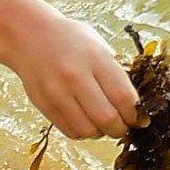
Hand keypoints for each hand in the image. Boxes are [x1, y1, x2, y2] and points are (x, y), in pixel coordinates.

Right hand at [0, 0, 142, 138]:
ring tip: (102, 125)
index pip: (124, 97)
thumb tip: (132, 106)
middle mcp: (76, 77)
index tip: (139, 119)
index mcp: (96, 59)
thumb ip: (114, 73)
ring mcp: (57, 93)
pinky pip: (69, 131)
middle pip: (107, 118)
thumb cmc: (71, 40)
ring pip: (87, 130)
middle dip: (120, 128)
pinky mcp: (44, 105)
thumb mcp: (99, 46)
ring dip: (100, 133)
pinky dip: (82, 132)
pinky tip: (85, 122)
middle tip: (123, 127)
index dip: (135, 115)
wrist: (30, 37)